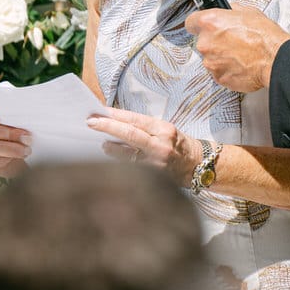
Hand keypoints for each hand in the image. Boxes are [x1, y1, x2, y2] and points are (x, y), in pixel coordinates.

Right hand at [0, 103, 31, 177]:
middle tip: (27, 137)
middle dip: (10, 134)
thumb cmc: (19, 131)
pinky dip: (6, 159)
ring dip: (13, 148)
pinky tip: (17, 157)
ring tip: (27, 149)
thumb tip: (25, 116)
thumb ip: (15, 117)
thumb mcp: (18, 121)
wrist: (20, 153)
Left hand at [85, 108, 201, 181]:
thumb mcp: (165, 129)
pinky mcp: (153, 177)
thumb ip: (143, 127)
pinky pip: (130, 167)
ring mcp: (156, 163)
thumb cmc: (179, 145)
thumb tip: (116, 122)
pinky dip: (119, 161)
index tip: (99, 112)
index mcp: (163, 130)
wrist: (198, 166)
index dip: (116, 116)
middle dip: (107, 127)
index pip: (136, 120)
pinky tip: (110, 157)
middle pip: (129, 134)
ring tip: (100, 142)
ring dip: (110, 147)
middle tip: (90, 122)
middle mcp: (160, 145)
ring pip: (126, 154)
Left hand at [184, 6, 289, 92]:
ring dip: (221, 57)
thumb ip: (232, 12)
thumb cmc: (265, 36)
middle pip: (202, 41)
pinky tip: (241, 64)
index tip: (203, 27)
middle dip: (214, 42)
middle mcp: (206, 42)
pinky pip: (219, 72)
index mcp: (210, 22)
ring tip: (240, 54)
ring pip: (210, 58)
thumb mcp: (249, 12)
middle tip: (232, 42)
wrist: (275, 58)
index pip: (191, 22)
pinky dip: (227, 69)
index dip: (199, 24)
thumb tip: (230, 12)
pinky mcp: (218, 77)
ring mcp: (210, 62)